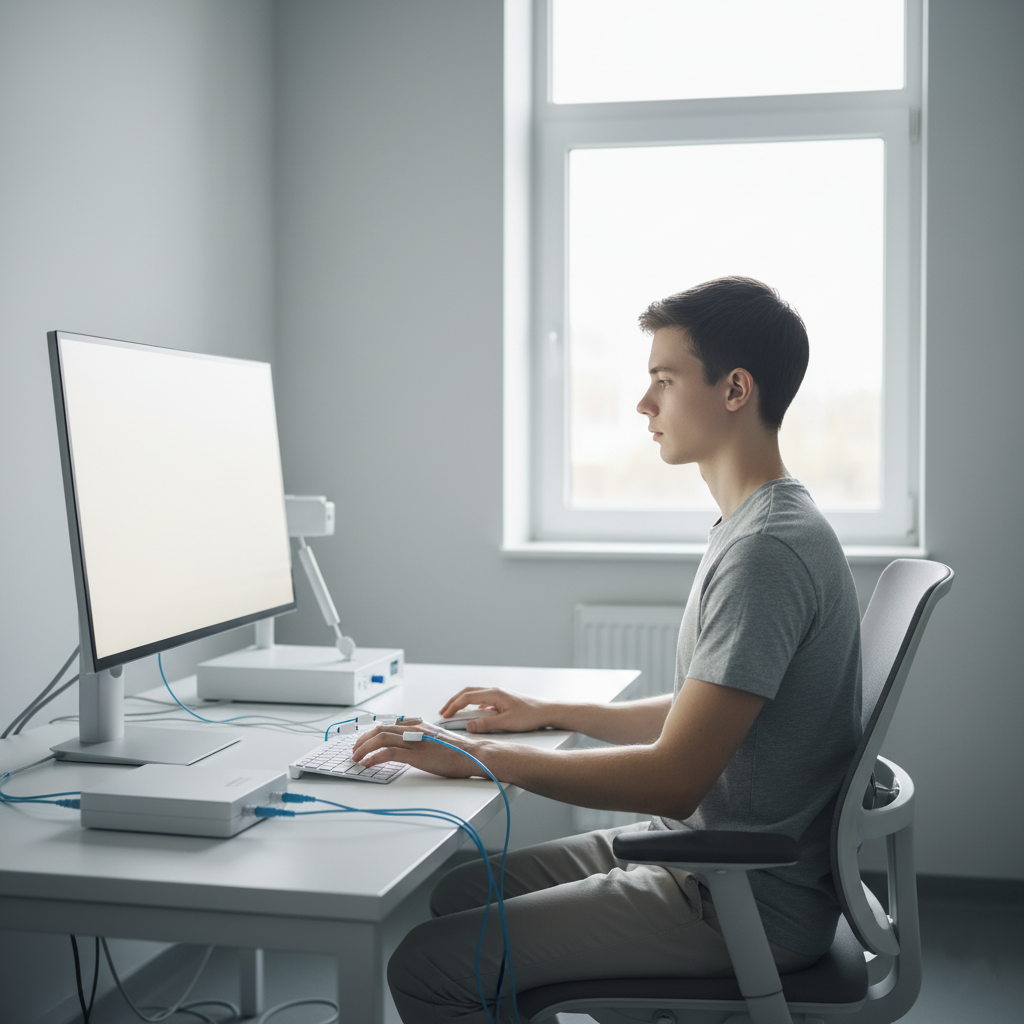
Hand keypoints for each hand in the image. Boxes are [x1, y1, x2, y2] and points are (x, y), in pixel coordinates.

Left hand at [350, 723, 492, 778]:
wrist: (473, 755)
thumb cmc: (458, 751)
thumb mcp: (436, 741)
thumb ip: (421, 740)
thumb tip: (408, 747)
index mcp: (419, 725)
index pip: (389, 723)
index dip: (372, 731)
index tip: (363, 739)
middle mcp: (414, 729)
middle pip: (381, 728)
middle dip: (363, 739)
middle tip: (355, 750)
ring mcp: (414, 741)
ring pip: (380, 738)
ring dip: (364, 748)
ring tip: (356, 758)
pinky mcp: (416, 754)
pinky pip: (388, 753)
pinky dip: (373, 757)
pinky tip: (367, 764)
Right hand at [438, 687, 558, 733]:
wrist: (547, 711)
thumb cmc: (531, 715)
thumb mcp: (507, 723)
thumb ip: (486, 724)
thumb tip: (468, 726)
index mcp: (494, 694)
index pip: (467, 697)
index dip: (453, 706)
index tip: (445, 715)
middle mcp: (495, 691)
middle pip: (468, 692)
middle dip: (454, 701)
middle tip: (443, 712)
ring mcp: (499, 694)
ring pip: (475, 695)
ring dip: (463, 702)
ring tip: (454, 712)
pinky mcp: (503, 700)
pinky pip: (483, 699)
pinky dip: (473, 705)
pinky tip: (474, 714)